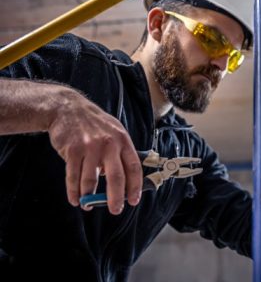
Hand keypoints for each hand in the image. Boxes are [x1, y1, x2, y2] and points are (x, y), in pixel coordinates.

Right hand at [48, 89, 141, 214]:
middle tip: (115, 210)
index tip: (133, 200)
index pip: (134, 167)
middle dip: (116, 198)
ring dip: (90, 197)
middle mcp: (109, 144)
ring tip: (88, 205)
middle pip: (116, 177)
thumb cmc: (94, 124)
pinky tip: (75, 199)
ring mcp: (90, 147)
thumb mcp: (115, 132)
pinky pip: (73, 177)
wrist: (68, 108)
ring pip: (91, 180)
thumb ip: (120, 154)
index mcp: (123, 141)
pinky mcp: (72, 150)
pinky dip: (74, 191)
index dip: (135, 186)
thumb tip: (124, 180)